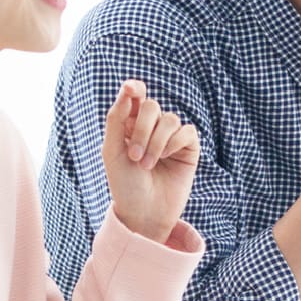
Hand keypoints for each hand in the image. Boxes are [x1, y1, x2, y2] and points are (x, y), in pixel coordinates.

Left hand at [102, 80, 199, 243]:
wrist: (143, 213)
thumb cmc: (124, 184)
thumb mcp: (112, 151)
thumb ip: (116, 119)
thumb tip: (127, 89)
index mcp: (129, 124)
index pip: (135, 96)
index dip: (134, 88)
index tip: (130, 89)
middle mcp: (151, 127)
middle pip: (151, 106)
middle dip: (142, 128)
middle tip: (134, 156)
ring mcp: (171, 137)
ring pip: (170, 119)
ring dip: (156, 142)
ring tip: (147, 165)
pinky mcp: (188, 148)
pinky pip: (187, 131)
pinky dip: (174, 143)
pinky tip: (166, 159)